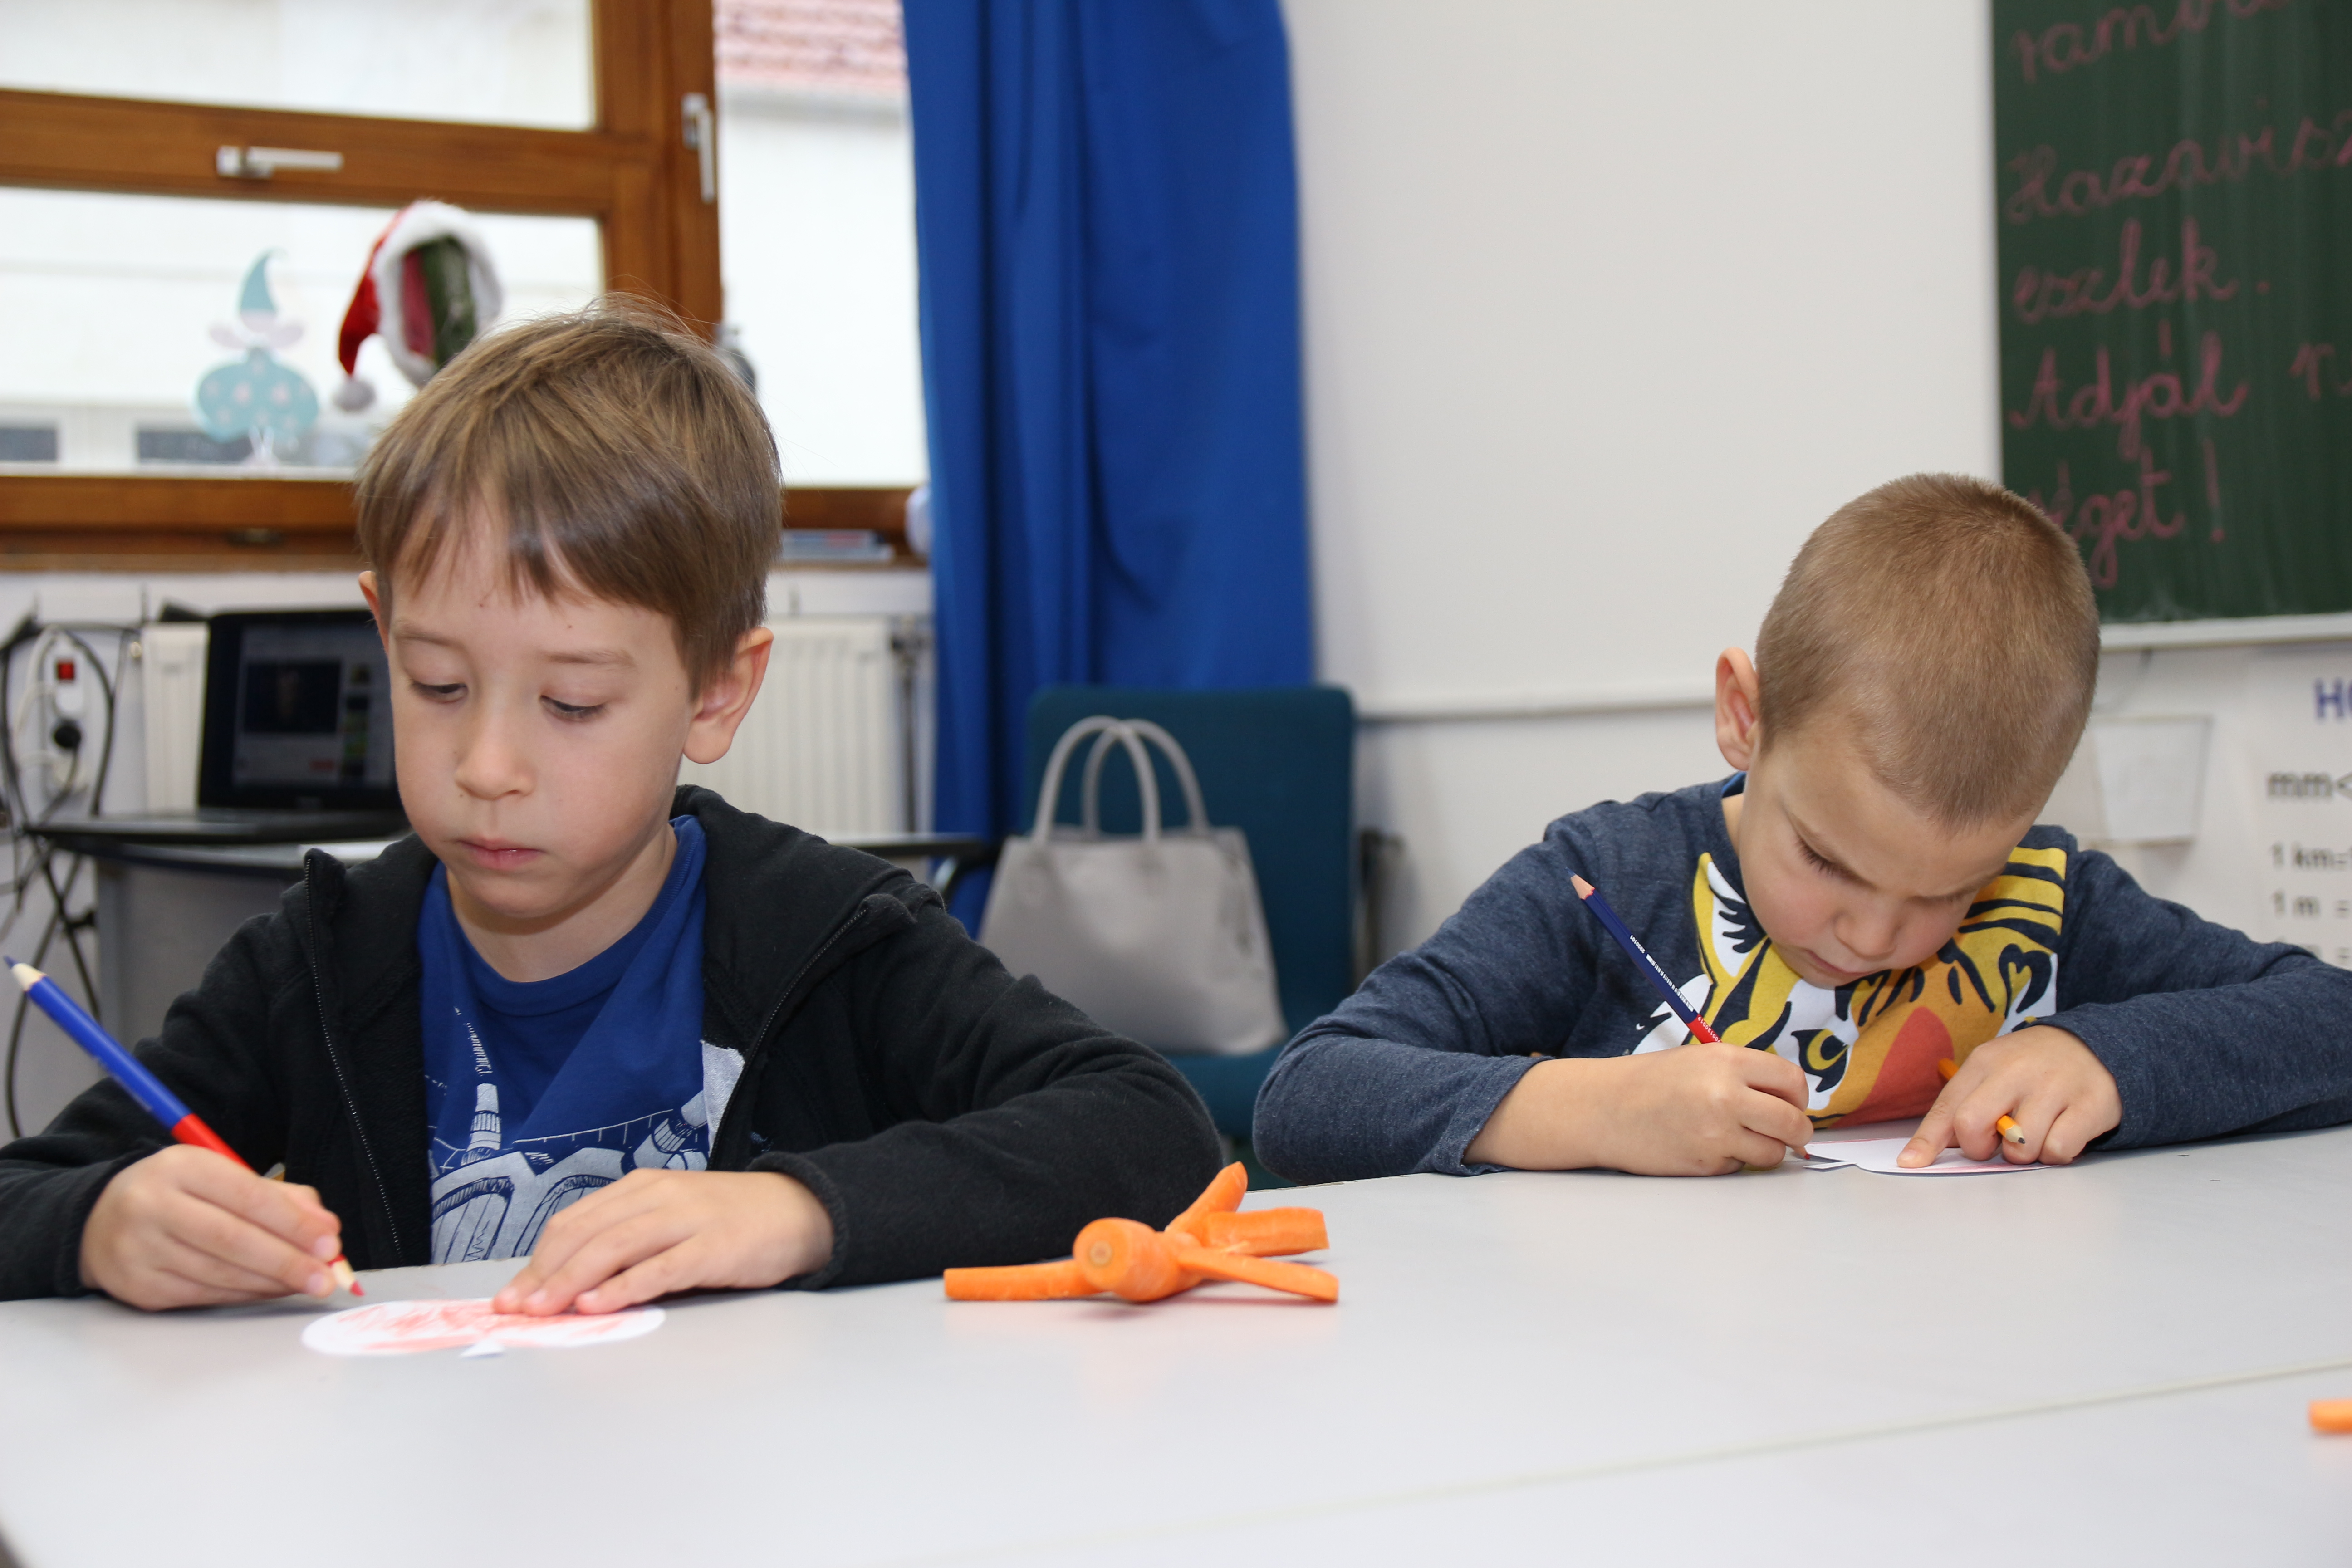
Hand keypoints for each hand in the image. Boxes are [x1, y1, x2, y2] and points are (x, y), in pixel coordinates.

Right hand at [81, 1145, 346, 1309]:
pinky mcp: (139, 1287)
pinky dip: (245, 1295)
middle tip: (325, 1276)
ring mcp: (140, 1250)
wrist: (100, 1220)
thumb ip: (279, 1197)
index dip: (292, 1223)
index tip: (329, 1242)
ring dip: (271, 1282)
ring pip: (219, 1273)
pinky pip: (205, 1295)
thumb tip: (325, 1228)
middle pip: (232, 1239)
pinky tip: (271, 1290)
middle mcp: (153, 1206)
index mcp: (181, 1168)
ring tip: (307, 1283)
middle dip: (287, 1261)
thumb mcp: (222, 1176)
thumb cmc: (179, 1193)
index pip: (246, 1196)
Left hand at [492, 1169, 833, 1315]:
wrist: (800, 1211)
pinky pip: (661, 1267)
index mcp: (643, 1187)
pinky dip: (624, 1285)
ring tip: (544, 1309)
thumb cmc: (730, 1222)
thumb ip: (628, 1240)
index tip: (512, 1294)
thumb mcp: (671, 1218)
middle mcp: (660, 1196)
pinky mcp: (715, 1246)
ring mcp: (688, 1218)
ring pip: (615, 1246)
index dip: (538, 1259)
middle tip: (516, 1308)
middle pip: (587, 1233)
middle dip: (545, 1273)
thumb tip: (569, 1281)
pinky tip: (599, 1303)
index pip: (576, 1221)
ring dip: (572, 1280)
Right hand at [1465, 1043, 1814, 1175]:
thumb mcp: (1700, 1060)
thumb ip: (1744, 1075)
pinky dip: (1732, 1162)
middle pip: (1793, 1122)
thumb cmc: (1649, 1083)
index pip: (1792, 1081)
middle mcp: (1726, 1094)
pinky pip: (1741, 1168)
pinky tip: (1706, 1147)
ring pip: (1773, 1153)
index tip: (1793, 1105)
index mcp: (1727, 1060)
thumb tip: (1788, 1102)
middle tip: (1789, 1134)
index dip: (1799, 1097)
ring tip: (1739, 1140)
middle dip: (1797, 1132)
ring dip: (1766, 1150)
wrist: (1603, 1109)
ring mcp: (1717, 1132)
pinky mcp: (1706, 1163)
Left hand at [1899, 1025, 2119, 1166]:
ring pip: (2019, 1146)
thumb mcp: (1992, 1073)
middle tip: (1996, 1143)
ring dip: (2024, 1153)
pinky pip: (2058, 1150)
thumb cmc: (2031, 1068)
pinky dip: (2057, 1154)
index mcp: (1984, 1061)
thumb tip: (1921, 1151)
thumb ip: (1962, 1106)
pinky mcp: (2090, 1104)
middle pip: (1972, 1124)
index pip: (1946, 1107)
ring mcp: (2054, 1086)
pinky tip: (2061, 1133)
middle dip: (1979, 1148)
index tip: (1910, 1162)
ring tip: (2035, 1133)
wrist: (2094, 1046)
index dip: (1927, 1140)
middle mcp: (2016, 1070)